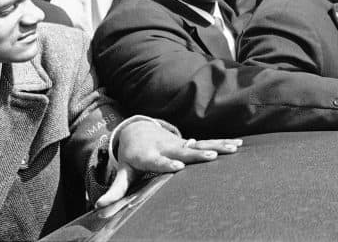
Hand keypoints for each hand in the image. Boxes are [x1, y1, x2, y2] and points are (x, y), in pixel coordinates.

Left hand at [96, 121, 241, 207]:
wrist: (139, 131)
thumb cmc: (132, 155)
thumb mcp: (123, 171)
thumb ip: (115, 189)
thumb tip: (99, 206)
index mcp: (149, 155)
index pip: (157, 161)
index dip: (166, 163)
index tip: (177, 166)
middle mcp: (166, 147)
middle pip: (183, 151)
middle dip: (196, 154)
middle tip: (211, 158)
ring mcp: (180, 143)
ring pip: (199, 144)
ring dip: (216, 146)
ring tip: (232, 149)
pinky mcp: (189, 142)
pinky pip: (207, 143)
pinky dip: (222, 143)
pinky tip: (238, 144)